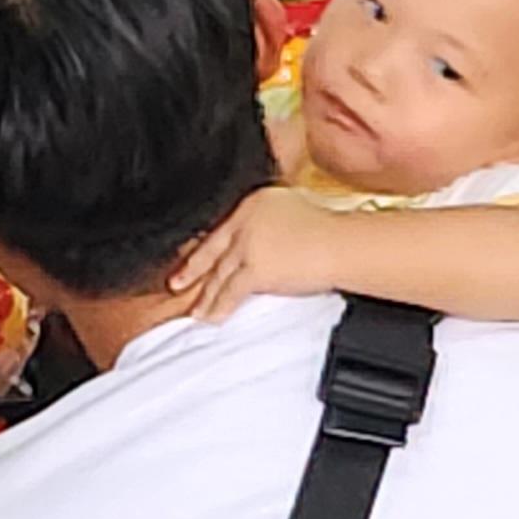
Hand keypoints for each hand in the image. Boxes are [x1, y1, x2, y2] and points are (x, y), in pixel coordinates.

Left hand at [169, 188, 337, 323]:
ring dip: (205, 295)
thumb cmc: (331, 230)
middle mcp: (247, 220)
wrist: (343, 246)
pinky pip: (231, 293)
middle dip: (192, 269)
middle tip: (175, 283)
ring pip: (220, 274)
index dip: (205, 246)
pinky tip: (211, 318)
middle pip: (213, 249)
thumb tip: (268, 235)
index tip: (192, 256)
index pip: (223, 227)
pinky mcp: (255, 270)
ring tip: (196, 311)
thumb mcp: (296, 208)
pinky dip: (219, 307)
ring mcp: (248, 245)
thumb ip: (273, 218)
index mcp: (256, 201)